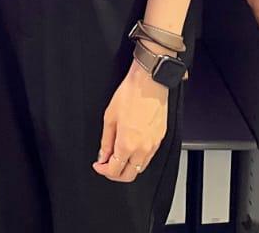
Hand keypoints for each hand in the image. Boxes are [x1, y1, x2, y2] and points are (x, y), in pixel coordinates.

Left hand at [95, 62, 167, 182]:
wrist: (149, 84)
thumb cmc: (130, 95)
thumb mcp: (109, 117)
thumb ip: (105, 141)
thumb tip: (102, 155)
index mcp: (127, 144)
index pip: (115, 170)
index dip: (103, 171)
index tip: (98, 165)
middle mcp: (142, 149)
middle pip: (129, 175)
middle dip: (116, 174)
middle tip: (107, 165)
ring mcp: (153, 145)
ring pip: (140, 168)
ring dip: (128, 167)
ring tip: (118, 155)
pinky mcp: (160, 139)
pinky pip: (149, 157)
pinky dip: (138, 158)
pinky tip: (131, 148)